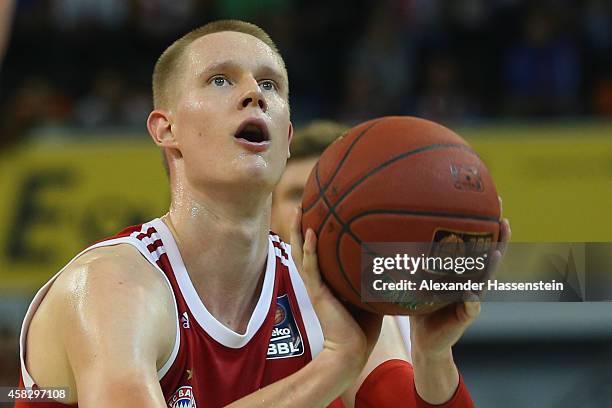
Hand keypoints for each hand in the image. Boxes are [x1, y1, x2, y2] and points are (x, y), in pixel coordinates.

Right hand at [290, 207, 382, 375]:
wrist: (352, 352)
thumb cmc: (362, 327)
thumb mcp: (368, 295)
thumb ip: (372, 277)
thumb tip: (394, 258)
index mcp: (326, 281)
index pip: (316, 252)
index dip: (312, 233)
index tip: (316, 211)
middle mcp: (317, 280)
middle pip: (302, 247)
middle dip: (300, 225)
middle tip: (301, 202)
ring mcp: (315, 286)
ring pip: (301, 253)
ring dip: (298, 231)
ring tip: (298, 209)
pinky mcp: (316, 293)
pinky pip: (311, 267)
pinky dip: (309, 249)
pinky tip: (310, 232)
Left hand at [410, 217, 510, 357]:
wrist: (425, 338)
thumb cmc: (420, 304)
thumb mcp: (416, 276)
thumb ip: (413, 257)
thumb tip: (396, 226)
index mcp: (462, 271)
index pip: (478, 245)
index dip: (487, 226)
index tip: (493, 202)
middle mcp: (471, 282)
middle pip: (490, 258)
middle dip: (499, 240)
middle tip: (504, 220)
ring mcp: (471, 299)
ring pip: (484, 280)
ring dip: (491, 266)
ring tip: (495, 252)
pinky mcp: (464, 317)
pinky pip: (470, 308)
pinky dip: (472, 301)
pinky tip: (472, 294)